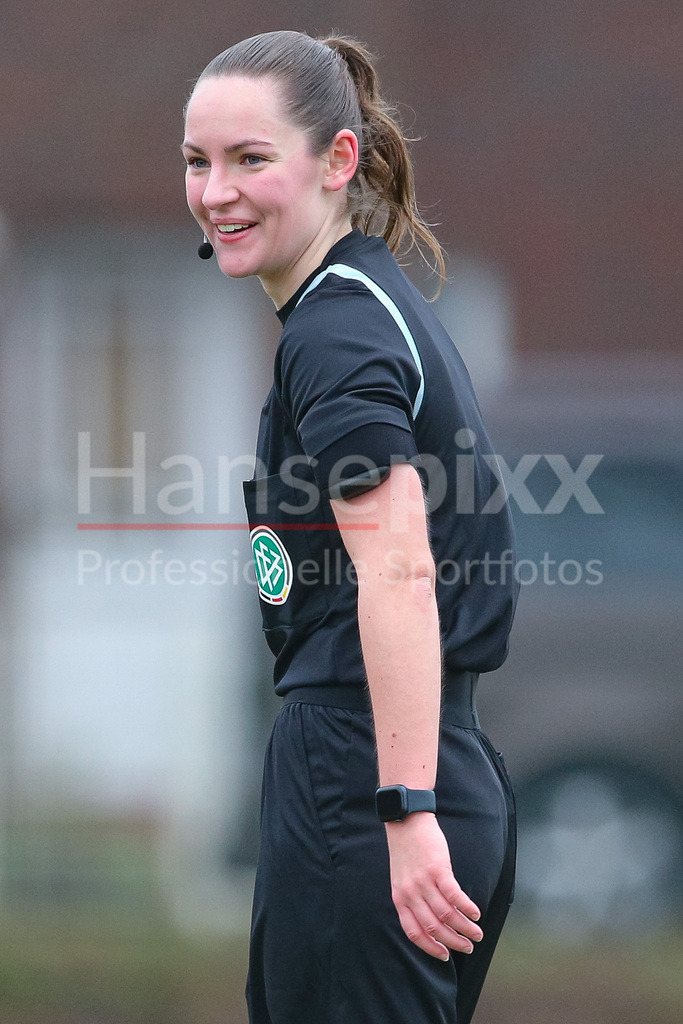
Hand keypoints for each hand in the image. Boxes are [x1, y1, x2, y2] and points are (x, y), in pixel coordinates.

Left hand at [385, 812, 482, 960]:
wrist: (406, 821)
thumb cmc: (406, 850)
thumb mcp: (401, 879)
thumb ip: (412, 899)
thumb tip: (431, 919)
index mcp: (400, 899)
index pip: (414, 933)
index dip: (431, 948)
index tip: (445, 956)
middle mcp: (411, 894)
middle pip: (434, 928)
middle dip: (453, 942)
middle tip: (468, 947)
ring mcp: (424, 882)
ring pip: (447, 915)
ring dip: (465, 928)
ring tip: (477, 933)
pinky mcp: (438, 869)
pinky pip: (455, 896)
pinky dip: (467, 908)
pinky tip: (476, 913)